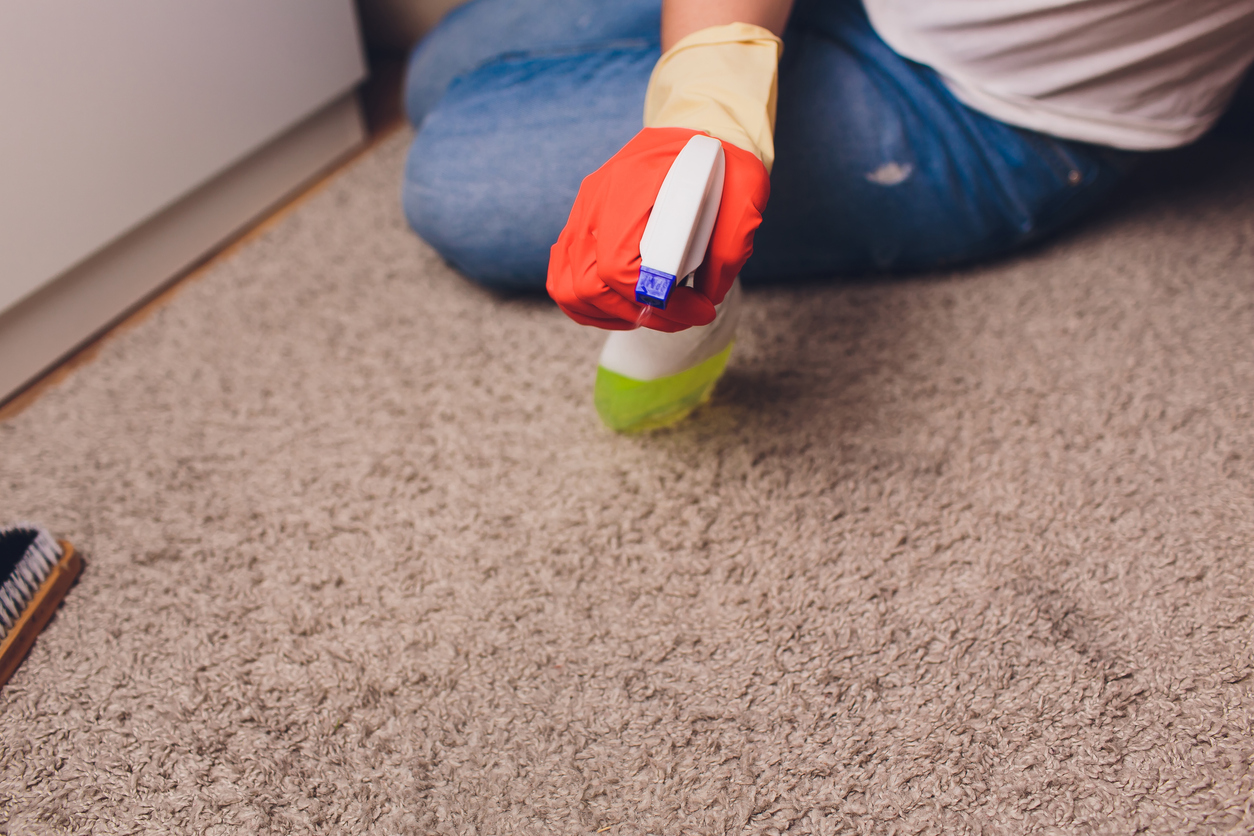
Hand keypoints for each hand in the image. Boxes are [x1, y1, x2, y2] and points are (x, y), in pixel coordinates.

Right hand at [547, 127, 769, 331]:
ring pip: (569, 286)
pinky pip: (564, 274)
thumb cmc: (722, 159)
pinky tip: (625, 303)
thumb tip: (703, 299)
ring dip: (610, 313)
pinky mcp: (582, 222)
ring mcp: (584, 211)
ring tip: (650, 312)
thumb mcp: (745, 196)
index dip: (658, 303)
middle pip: (588, 284)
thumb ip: (728, 251)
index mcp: (634, 188)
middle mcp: (598, 200)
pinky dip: (589, 302)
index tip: (698, 309)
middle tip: (679, 317)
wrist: (699, 124)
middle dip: (638, 314)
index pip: (618, 267)